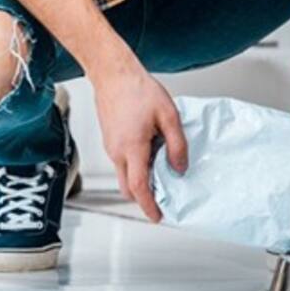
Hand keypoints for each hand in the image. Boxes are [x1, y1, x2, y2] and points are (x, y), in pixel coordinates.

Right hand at [91, 63, 187, 221]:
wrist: (113, 74)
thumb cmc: (138, 90)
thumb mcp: (168, 116)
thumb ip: (177, 145)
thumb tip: (180, 168)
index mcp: (131, 148)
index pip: (139, 188)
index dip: (149, 206)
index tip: (158, 216)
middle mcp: (116, 151)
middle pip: (128, 188)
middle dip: (144, 198)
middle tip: (163, 199)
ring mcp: (110, 146)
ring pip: (124, 175)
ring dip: (140, 181)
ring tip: (161, 173)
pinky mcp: (109, 139)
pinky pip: (121, 162)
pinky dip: (135, 167)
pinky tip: (150, 153)